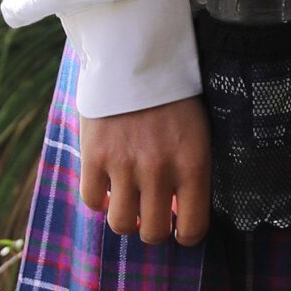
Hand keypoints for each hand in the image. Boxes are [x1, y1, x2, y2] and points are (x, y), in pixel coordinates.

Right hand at [79, 96, 211, 245]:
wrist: (137, 57)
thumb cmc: (173, 95)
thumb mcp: (198, 131)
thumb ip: (191, 170)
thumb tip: (179, 210)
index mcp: (193, 164)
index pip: (192, 228)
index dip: (185, 233)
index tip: (179, 227)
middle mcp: (159, 171)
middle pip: (153, 232)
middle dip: (153, 228)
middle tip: (152, 214)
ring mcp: (124, 165)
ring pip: (121, 224)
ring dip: (126, 218)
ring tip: (129, 203)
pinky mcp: (95, 156)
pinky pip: (92, 200)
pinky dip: (99, 199)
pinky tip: (107, 186)